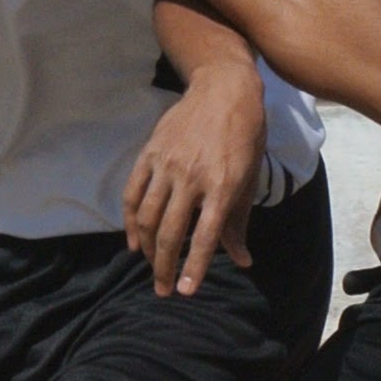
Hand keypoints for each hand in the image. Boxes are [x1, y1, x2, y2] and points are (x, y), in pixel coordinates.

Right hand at [123, 62, 268, 293]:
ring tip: (150, 267)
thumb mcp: (250, 179)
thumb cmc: (245, 137)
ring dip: (146, 248)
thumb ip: (239, 222)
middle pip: (170, 233)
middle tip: (164, 289)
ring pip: (147, 216)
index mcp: (222, 186)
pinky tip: (133, 241)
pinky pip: (133, 193)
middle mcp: (192, 178)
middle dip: (164, 267)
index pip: (204, 237)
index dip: (194, 268)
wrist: (223, 89)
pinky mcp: (150, 154)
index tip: (186, 292)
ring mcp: (167, 165)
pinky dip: (129, 220)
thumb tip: (241, 260)